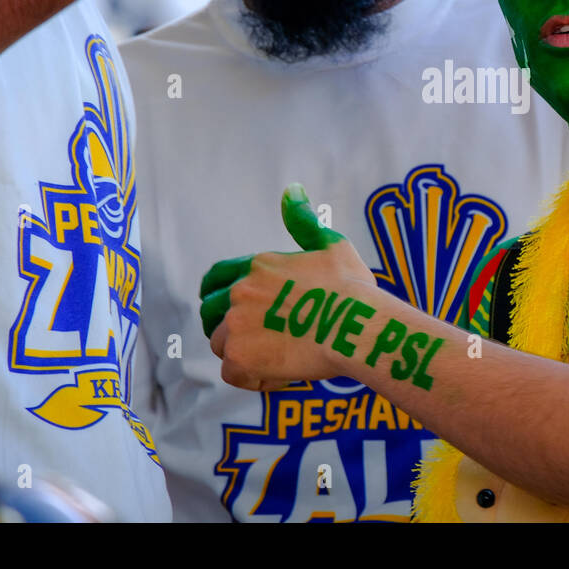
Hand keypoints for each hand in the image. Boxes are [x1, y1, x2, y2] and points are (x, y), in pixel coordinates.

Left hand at [201, 184, 376, 390]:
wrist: (358, 325)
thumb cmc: (351, 288)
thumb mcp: (331, 244)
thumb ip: (303, 221)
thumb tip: (291, 190)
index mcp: (258, 266)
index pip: (215, 279)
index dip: (215, 296)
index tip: (225, 309)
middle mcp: (240, 293)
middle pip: (211, 315)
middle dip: (226, 327)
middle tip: (254, 340)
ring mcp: (237, 326)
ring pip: (222, 345)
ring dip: (243, 353)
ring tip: (275, 359)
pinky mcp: (241, 358)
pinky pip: (233, 373)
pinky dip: (252, 378)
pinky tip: (279, 375)